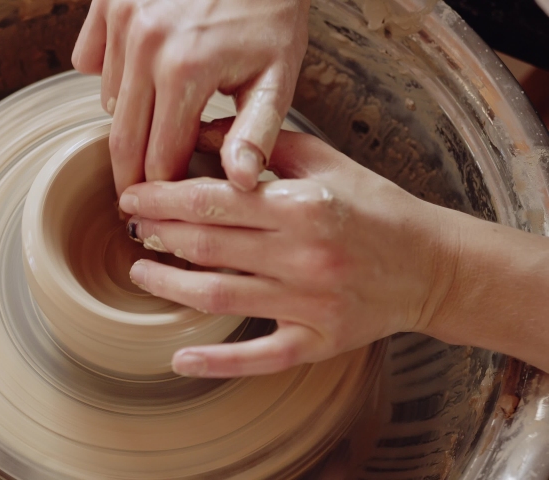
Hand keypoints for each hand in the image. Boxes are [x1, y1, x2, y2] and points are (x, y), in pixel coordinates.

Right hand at [72, 0, 310, 195]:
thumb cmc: (269, 13)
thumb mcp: (278, 74)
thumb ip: (256, 133)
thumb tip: (238, 182)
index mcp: (186, 72)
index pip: (159, 159)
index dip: (164, 189)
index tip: (169, 205)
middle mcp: (145, 47)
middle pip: (123, 140)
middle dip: (130, 176)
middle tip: (138, 196)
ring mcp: (121, 21)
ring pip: (108, 104)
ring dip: (130, 120)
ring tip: (162, 118)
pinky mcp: (109, 3)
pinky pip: (90, 60)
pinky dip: (110, 75)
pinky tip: (141, 74)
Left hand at [119, 131, 457, 376]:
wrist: (433, 265)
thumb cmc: (373, 206)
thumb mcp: (325, 161)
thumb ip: (263, 146)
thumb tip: (201, 134)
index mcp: (303, 204)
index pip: (214, 198)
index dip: (163, 197)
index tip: (132, 194)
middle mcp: (304, 254)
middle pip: (207, 245)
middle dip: (156, 234)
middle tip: (129, 226)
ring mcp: (311, 303)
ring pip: (218, 296)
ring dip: (168, 285)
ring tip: (139, 272)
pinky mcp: (318, 341)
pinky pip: (259, 356)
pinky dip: (216, 361)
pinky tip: (179, 358)